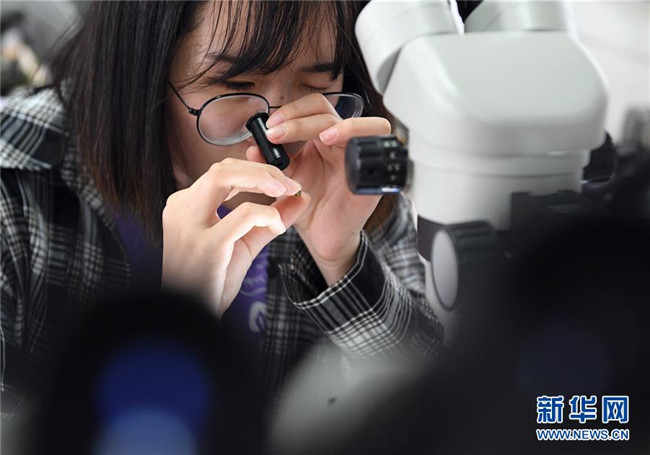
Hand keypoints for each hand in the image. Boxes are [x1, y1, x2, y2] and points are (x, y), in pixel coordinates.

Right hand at [161, 158, 309, 316]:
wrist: (192, 317)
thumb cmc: (212, 281)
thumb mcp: (243, 243)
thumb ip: (268, 219)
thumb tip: (300, 198)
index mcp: (186, 206)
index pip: (222, 172)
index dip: (256, 171)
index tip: (283, 183)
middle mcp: (182, 208)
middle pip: (223, 167)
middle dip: (262, 169)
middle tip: (290, 183)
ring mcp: (190, 225)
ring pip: (225, 176)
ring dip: (262, 178)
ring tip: (285, 190)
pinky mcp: (206, 245)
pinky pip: (243, 214)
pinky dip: (266, 213)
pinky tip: (276, 226)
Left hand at [247, 93, 391, 284]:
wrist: (323, 236)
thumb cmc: (308, 208)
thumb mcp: (285, 181)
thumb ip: (269, 163)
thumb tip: (251, 147)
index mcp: (322, 139)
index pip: (312, 108)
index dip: (291, 111)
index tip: (269, 127)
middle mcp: (342, 142)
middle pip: (328, 111)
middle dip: (300, 118)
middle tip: (277, 133)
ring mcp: (360, 156)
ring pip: (361, 123)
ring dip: (340, 125)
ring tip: (320, 136)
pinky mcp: (373, 174)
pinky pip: (376, 146)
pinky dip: (358, 136)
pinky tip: (335, 144)